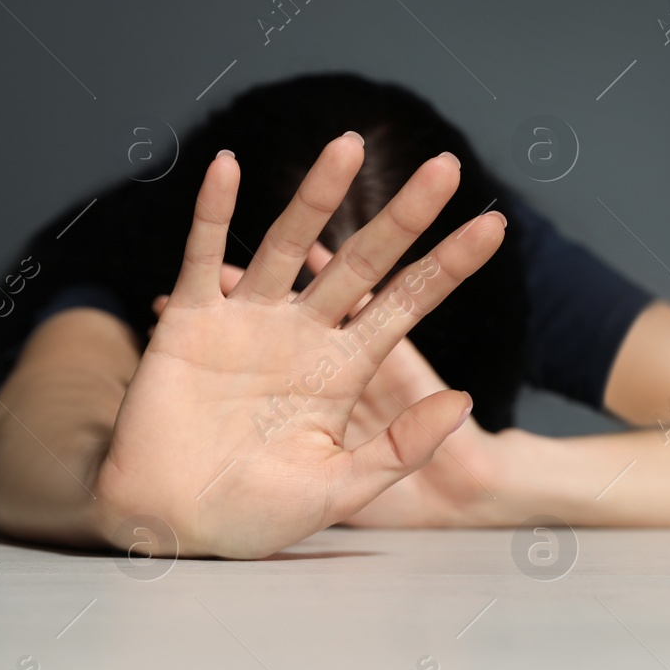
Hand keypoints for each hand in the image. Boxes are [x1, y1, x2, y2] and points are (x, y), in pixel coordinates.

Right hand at [93, 135, 505, 557]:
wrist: (175, 524)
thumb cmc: (256, 515)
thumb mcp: (341, 486)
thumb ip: (399, 447)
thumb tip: (463, 402)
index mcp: (343, 369)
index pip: (408, 303)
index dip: (448, 265)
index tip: (495, 227)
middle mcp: (303, 334)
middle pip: (363, 261)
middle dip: (404, 217)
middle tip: (446, 168)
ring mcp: (248, 322)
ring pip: (288, 244)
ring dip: (318, 196)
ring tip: (348, 145)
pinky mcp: (191, 321)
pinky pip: (202, 257)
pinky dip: (212, 213)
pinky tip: (227, 167)